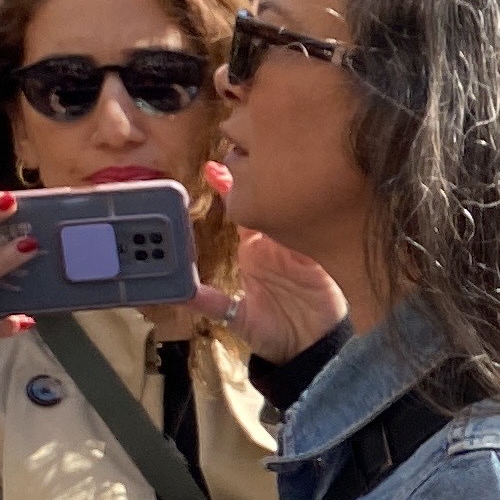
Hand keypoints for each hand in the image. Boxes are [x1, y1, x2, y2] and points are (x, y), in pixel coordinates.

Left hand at [195, 162, 347, 361]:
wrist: (309, 350)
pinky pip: (312, 232)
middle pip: (268, 201)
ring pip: (289, 208)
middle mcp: (276, 244)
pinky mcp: (318, 257)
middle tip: (243, 150)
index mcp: (254, 251)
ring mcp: (299, 247)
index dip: (229, 189)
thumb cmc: (273, 332)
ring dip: (280, 187)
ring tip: (268, 162)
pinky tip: (298, 197)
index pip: (241, 212)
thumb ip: (210, 302)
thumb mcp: (236, 317)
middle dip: (257, 176)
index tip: (213, 167)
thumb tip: (182, 293)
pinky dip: (305, 216)